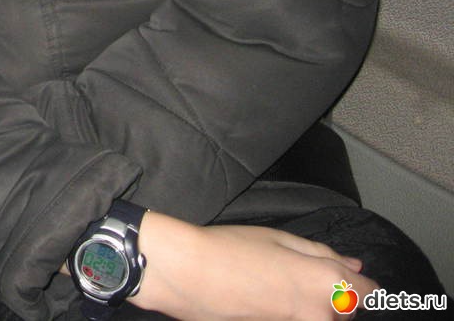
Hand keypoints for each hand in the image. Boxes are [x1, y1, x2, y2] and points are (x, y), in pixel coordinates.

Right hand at [130, 211, 376, 319]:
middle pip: (343, 312)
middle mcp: (318, 315)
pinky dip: (286, 311)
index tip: (344, 273)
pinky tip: (262, 298)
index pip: (366, 293)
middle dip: (332, 296)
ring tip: (273, 286)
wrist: (185, 275)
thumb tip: (355, 267)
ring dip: (308, 306)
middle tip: (295, 274)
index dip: (357, 282)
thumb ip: (322, 254)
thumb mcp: (278, 238)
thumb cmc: (230, 248)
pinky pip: (292, 320)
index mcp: (325, 284)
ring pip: (318, 319)